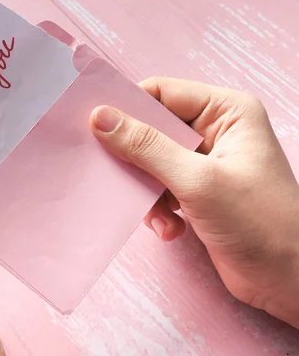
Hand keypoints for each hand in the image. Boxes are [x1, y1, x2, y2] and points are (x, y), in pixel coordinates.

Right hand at [90, 77, 298, 327]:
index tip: (93, 128)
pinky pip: (159, 187)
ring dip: (147, 191)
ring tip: (160, 215)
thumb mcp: (197, 180)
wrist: (288, 280)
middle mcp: (215, 131)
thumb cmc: (260, 223)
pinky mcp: (197, 191)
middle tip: (115, 175)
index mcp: (226, 111)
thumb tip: (101, 117)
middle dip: (134, 158)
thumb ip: (146, 147)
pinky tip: (172, 230)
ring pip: (150, 162)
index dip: (127, 108)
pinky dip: (159, 209)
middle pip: (152, 128)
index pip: (161, 93)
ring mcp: (205, 163)